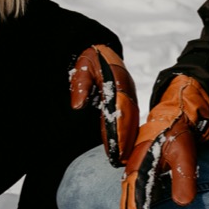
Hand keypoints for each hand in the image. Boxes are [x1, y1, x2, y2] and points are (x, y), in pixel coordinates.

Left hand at [68, 44, 139, 168]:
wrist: (99, 48)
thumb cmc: (89, 59)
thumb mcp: (81, 67)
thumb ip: (80, 84)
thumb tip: (78, 106)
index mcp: (117, 80)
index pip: (118, 108)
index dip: (117, 129)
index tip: (115, 146)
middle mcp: (125, 90)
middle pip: (128, 117)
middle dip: (125, 139)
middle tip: (120, 160)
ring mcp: (127, 95)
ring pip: (131, 120)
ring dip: (128, 139)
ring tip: (123, 159)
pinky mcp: (126, 99)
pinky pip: (129, 118)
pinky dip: (127, 132)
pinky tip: (124, 147)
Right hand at [118, 75, 208, 208]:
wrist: (177, 110)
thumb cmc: (180, 130)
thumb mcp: (185, 151)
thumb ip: (183, 176)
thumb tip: (183, 203)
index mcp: (139, 167)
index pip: (135, 202)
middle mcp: (134, 170)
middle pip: (126, 205)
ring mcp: (136, 169)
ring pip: (128, 201)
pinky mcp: (142, 168)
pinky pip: (133, 194)